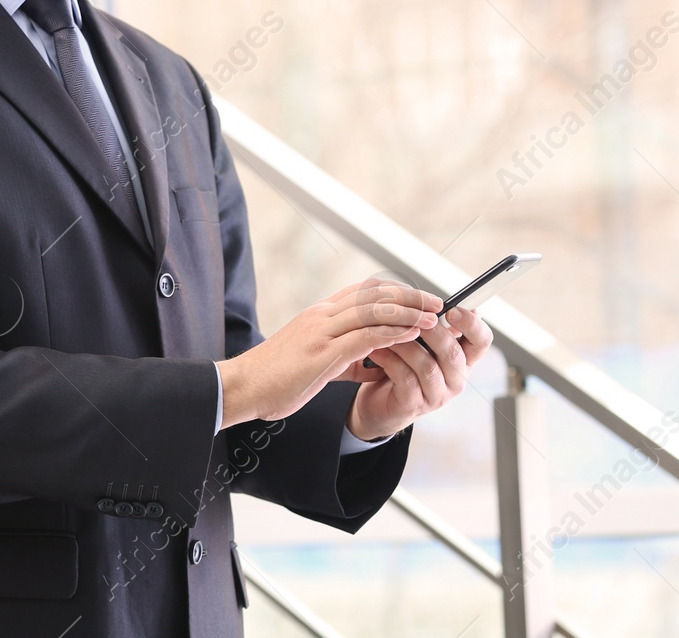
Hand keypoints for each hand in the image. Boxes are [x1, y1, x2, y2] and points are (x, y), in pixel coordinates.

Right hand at [217, 279, 441, 428]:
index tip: (420, 298)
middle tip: (436, 301)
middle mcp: (322, 315)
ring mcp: (321, 332)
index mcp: (319, 314)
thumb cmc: (275, 377)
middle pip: (374, 293)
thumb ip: (343, 356)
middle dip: (410, 296)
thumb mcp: (314, 360)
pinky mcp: (322, 353)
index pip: (365, 291)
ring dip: (408, 311)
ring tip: (433, 317)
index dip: (396, 292)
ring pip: (373, 310)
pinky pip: (365, 336)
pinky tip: (412, 333)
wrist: (241, 387)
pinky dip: (393, 331)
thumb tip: (370, 361)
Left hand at [345, 304, 493, 440]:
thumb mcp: (420, 344)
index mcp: (462, 359)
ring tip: (386, 329)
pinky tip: (377, 349)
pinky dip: (389, 359)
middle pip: (453, 353)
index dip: (472, 325)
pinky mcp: (414, 405)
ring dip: (404, 344)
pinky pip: (405, 378)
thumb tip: (435, 299)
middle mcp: (455, 379)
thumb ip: (431, 325)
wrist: (378, 404)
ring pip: (427, 365)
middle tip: (412, 315)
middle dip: (432, 331)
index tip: (453, 311)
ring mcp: (436, 395)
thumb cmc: (401, 367)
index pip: (482, 341)